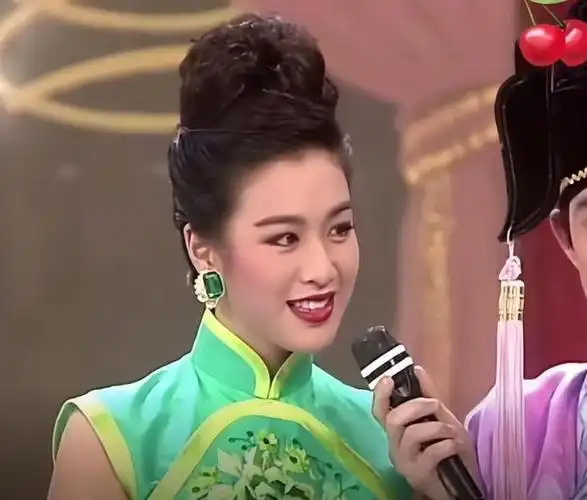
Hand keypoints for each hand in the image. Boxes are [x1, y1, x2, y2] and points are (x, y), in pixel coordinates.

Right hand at [372, 366, 479, 499]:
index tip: (389, 379)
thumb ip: (427, 396)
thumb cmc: (447, 450)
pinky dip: (447, 444)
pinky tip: (455, 446)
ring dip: (436, 427)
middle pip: (393, 419)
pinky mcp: (418, 475)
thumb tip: (416, 370)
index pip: (379, 411)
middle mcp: (394, 445)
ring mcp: (404, 461)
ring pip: (411, 434)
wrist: (461, 484)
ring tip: (452, 431)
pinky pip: (431, 452)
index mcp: (396, 431)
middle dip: (417, 406)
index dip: (380, 394)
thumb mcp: (440, 418)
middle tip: (436, 404)